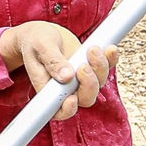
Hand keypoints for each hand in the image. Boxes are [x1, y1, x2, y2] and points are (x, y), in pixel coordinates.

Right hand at [0, 21, 117, 121]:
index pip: (59, 111)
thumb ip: (52, 61)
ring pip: (98, 83)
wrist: (43, 34)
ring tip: (92, 49)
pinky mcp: (91, 68)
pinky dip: (110, 60)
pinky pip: (106, 68)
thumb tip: (66, 77)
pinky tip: (110, 49)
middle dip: (89, 85)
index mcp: (47, 90)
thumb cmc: (35, 42)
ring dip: (100, 68)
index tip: (71, 99)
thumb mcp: (40, 47)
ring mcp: (81, 79)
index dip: (68, 109)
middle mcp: (66, 89)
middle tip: (83, 66)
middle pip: (85, 98)